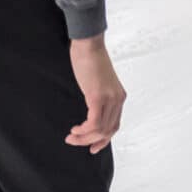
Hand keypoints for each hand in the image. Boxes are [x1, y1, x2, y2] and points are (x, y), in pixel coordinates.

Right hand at [66, 34, 126, 153]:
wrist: (88, 44)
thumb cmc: (90, 59)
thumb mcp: (98, 82)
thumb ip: (98, 96)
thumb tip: (90, 110)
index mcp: (119, 97)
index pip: (114, 125)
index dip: (103, 139)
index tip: (92, 146)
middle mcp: (118, 100)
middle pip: (108, 131)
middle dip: (90, 141)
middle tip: (75, 141)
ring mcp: (109, 99)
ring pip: (100, 129)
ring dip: (84, 137)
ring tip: (72, 136)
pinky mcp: (98, 96)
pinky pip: (94, 122)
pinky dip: (84, 130)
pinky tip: (75, 129)